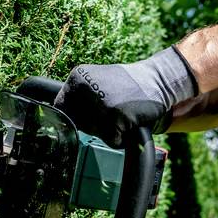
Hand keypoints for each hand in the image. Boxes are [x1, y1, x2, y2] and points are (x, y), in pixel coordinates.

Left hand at [53, 47, 197, 147]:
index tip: (90, 115)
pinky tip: (130, 121)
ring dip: (108, 131)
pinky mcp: (117, 116)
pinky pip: (112, 140)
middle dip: (93, 125)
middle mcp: (86, 88)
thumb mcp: (96, 81)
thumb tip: (58, 119)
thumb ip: (79, 96)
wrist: (159, 80)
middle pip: (77, 124)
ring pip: (95, 133)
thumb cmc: (127, 85)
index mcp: (78, 77)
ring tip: (122, 114)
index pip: (61, 108)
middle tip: (112, 111)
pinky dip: (121, 138)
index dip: (74, 117)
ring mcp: (102, 102)